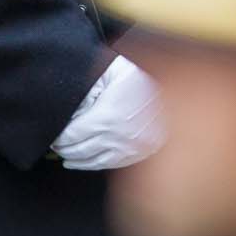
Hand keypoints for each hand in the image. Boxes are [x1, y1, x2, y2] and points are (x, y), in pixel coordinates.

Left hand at [52, 56, 163, 171]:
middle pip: (78, 150)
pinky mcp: (138, 153)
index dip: (59, 135)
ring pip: (92, 162)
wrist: (181, 89)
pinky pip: (109, 164)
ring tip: (65, 155)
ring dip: (75, 160)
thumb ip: (92, 81)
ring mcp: (128, 148)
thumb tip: (71, 92)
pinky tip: (84, 161)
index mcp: (106, 117)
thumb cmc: (147, 77)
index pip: (71, 135)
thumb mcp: (116, 70)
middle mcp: (116, 138)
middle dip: (63, 148)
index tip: (53, 132)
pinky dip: (92, 165)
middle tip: (56, 143)